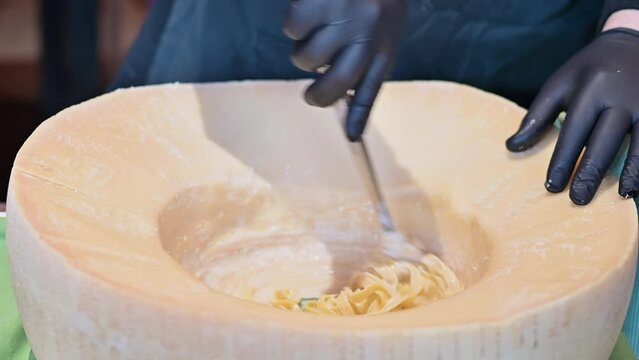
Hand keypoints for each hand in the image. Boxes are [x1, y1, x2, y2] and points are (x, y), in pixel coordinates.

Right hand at [284, 0, 404, 139]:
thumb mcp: (383, 29)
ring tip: (318, 32)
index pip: (371, 89)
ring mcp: (343, 21)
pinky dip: (294, 23)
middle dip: (316, 96)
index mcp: (384, 47)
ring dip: (303, 50)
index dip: (360, 116)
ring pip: (305, 58)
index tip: (351, 137)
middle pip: (333, 87)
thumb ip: (367, 62)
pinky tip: (309, 12)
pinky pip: (292, 29)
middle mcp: (366, 38)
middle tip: (311, 94)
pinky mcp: (320, 4)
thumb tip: (345, 102)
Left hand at [506, 26, 638, 204]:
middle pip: (604, 140)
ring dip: (630, 171)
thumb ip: (536, 116)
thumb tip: (511, 147)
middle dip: (590, 172)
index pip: (573, 132)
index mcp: (590, 89)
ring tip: (618, 196)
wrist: (632, 40)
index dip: (562, 161)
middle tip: (578, 199)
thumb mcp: (559, 85)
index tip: (552, 187)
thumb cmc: (588, 70)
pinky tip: (637, 184)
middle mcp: (620, 96)